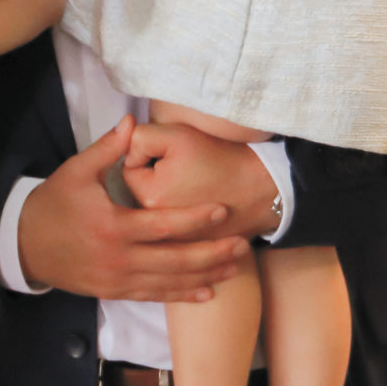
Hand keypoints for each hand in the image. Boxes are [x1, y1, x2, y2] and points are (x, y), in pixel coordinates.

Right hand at [16, 116, 248, 301]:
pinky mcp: (113, 291)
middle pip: (175, 260)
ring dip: (204, 277)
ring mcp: (116, 279)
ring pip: (169, 282)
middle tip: (242, 247)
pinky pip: (153, 295)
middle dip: (211, 255)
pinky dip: (180, 295)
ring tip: (234, 269)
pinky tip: (205, 292)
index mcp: (112, 226)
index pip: (163, 225)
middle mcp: (118, 258)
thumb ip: (108, 149)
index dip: (195, 219)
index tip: (221, 212)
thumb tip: (132, 121)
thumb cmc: (52, 205)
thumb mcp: (76, 172)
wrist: (24, 246)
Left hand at [124, 120, 280, 235]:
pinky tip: (192, 205)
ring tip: (188, 185)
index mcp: (148, 197)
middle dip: (151, 176)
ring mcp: (170, 241)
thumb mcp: (176, 136)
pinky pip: (167, 232)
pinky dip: (175, 220)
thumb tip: (125, 150)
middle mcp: (154, 226)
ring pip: (150, 214)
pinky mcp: (186, 249)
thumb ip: (139, 138)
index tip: (171, 154)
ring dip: (160, 198)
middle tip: (181, 168)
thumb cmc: (219, 158)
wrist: (261, 189)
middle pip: (137, 194)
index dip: (147, 155)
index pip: (128, 170)